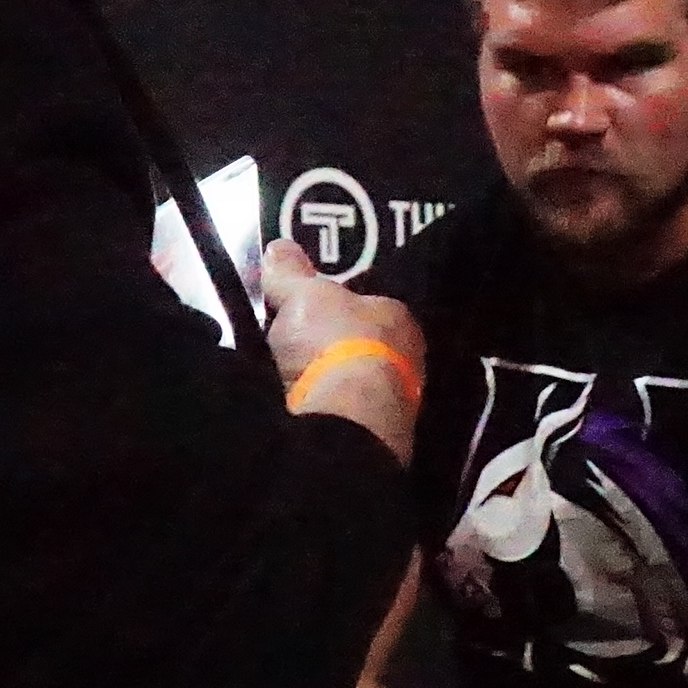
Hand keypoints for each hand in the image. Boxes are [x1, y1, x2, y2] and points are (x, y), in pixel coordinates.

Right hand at [257, 239, 421, 455]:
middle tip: (293, 352)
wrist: (346, 419)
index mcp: (398, 317)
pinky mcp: (381, 440)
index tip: (303, 314)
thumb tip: (279, 247)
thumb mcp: (303, 296)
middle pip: (363, 347)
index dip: (333, 307)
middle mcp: (408, 359)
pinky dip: (329, 415)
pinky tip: (304, 414)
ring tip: (291, 386)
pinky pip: (349, 419)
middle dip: (332, 349)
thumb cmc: (334, 343)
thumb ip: (292, 273)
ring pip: (359, 386)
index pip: (366, 305)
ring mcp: (399, 404)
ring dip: (332, 386)